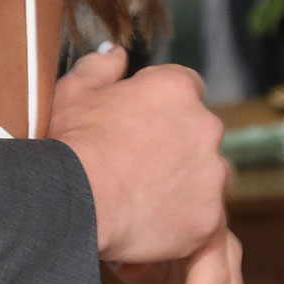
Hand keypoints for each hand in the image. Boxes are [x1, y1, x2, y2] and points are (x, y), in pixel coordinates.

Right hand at [48, 47, 226, 265]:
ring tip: (149, 201)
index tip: (140, 123)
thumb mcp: (74, 91)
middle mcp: (205, 127)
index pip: (187, 87)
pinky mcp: (208, 219)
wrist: (73, 201)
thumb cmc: (72, 143)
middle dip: (179, 147)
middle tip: (139, 167)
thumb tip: (116, 53)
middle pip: (202, 135)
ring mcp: (212, 176)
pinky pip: (207, 223)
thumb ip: (101, 66)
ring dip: (189, 185)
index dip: (163, 105)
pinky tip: (160, 231)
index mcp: (176, 90)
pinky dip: (189, 226)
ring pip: (211, 179)